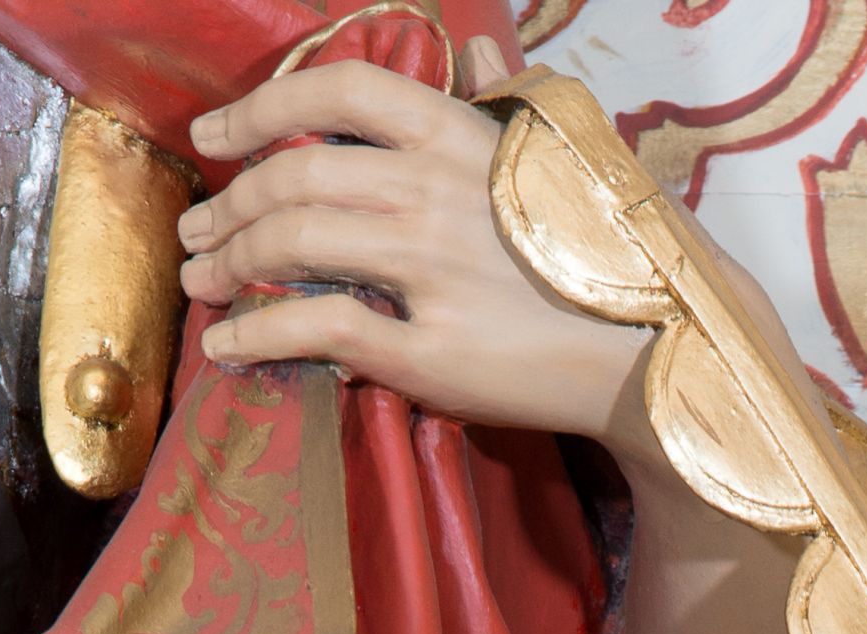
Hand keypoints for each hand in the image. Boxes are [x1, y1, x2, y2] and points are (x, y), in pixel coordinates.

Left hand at [175, 49, 866, 633]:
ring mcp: (427, 271)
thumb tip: (480, 44)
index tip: (215, 137)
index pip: (338, 93)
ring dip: (228, 262)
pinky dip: (257, 335)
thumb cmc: (620, 258)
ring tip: (202, 282)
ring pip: (291, 244)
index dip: (261, 109)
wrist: (668, 357)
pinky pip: (316, 330)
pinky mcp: (429, 352)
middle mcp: (432, 191)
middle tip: (199, 229)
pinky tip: (228, 347)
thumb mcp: (568, 154)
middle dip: (229, 202)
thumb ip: (507, 99)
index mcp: (460, 136)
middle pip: (295, 175)